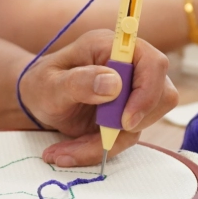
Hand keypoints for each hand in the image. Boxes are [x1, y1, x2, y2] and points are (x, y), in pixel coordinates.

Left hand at [22, 28, 177, 167]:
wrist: (35, 102)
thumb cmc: (41, 85)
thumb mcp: (50, 84)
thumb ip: (78, 82)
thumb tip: (113, 84)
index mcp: (112, 47)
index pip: (153, 63)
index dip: (148, 92)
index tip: (125, 121)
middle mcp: (129, 66)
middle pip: (162, 95)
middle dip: (131, 123)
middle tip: (96, 137)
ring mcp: (131, 92)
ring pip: (145, 122)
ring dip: (107, 142)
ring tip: (67, 149)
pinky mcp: (127, 115)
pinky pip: (126, 138)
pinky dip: (98, 150)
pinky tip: (68, 152)